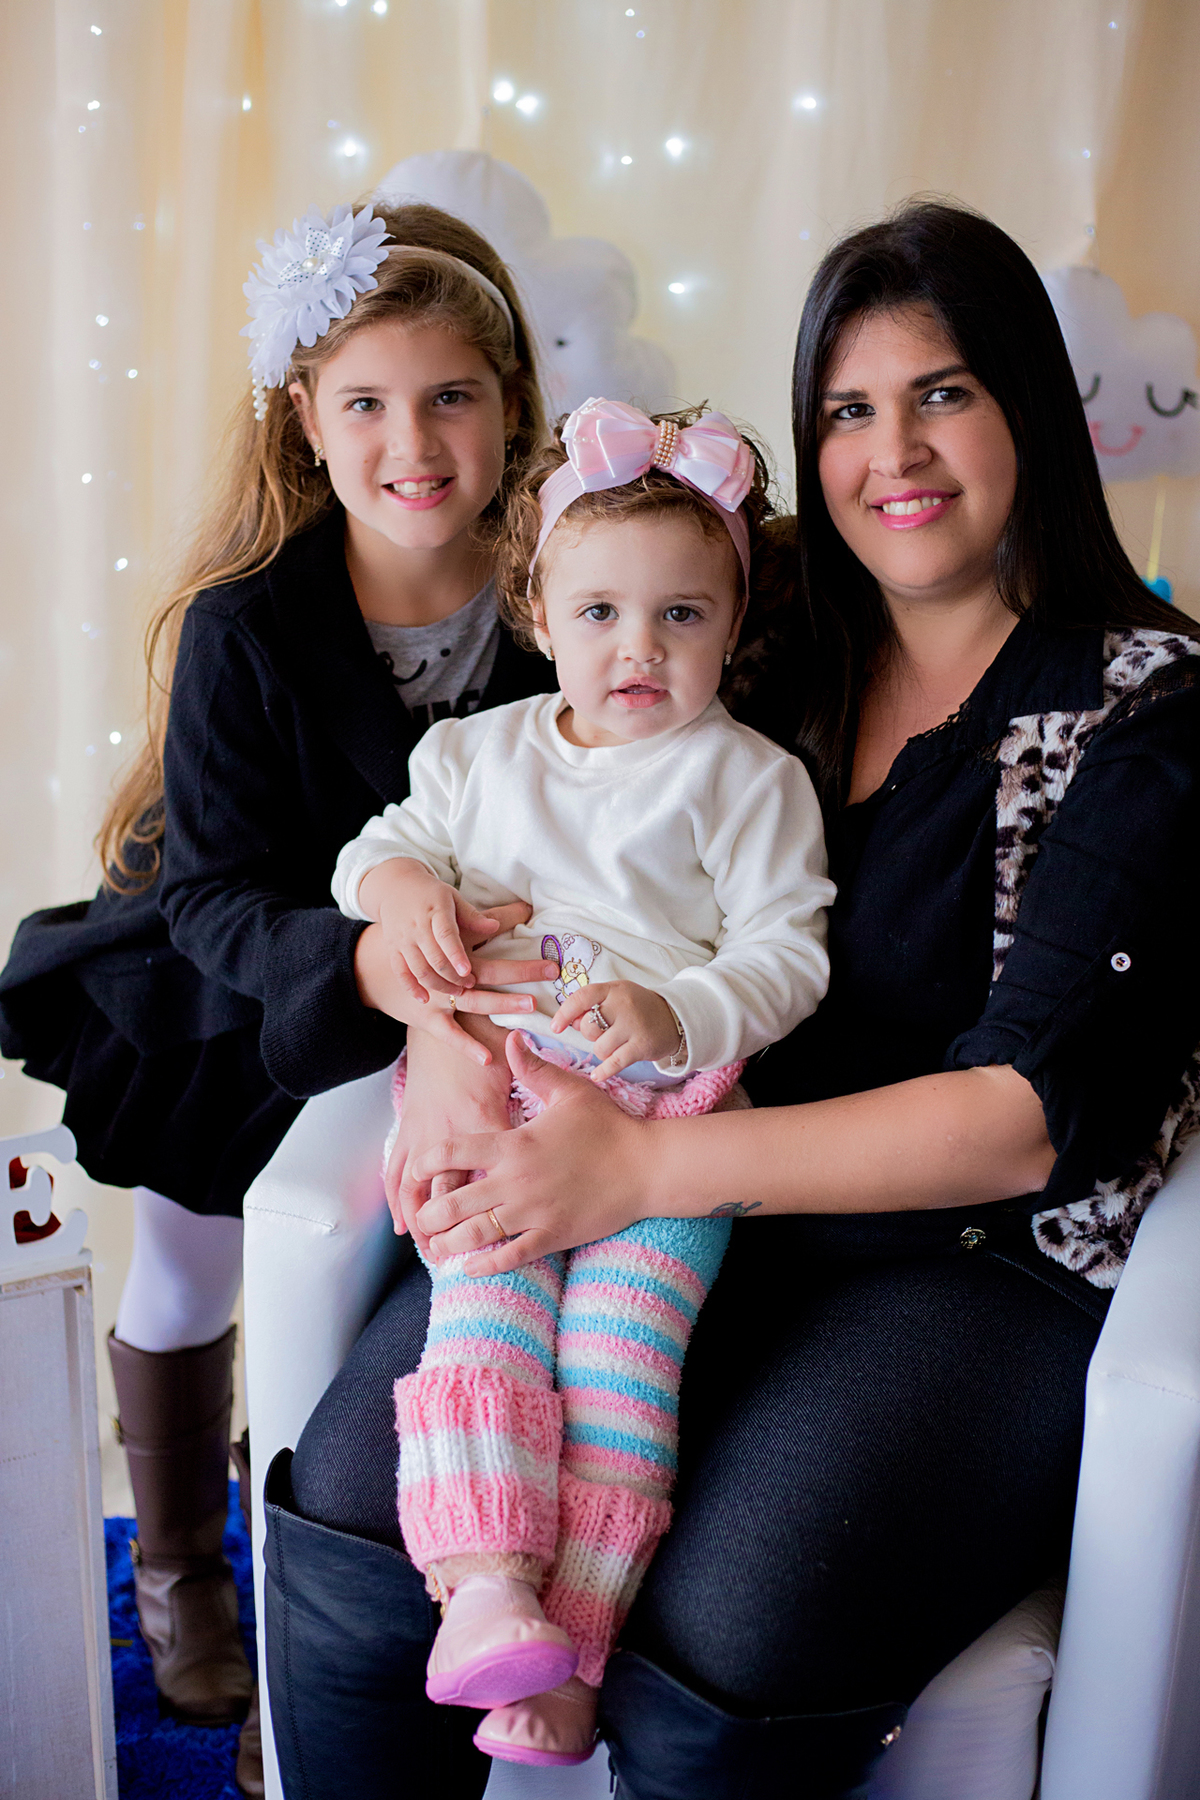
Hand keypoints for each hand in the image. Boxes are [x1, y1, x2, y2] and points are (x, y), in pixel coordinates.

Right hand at [355, 901, 557, 1063]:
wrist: (370, 961)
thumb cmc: (416, 940)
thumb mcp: (447, 918)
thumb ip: (483, 917)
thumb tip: (523, 909)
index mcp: (451, 940)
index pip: (488, 936)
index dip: (512, 935)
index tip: (541, 941)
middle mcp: (445, 968)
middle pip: (486, 970)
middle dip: (519, 972)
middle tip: (549, 970)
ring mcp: (435, 994)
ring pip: (471, 1001)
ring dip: (501, 1004)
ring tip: (529, 1006)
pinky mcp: (426, 1015)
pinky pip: (449, 1034)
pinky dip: (466, 1046)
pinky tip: (488, 1059)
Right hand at [361, 859, 521, 1002]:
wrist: (394, 888)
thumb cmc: (431, 894)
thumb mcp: (453, 898)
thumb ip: (472, 916)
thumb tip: (495, 926)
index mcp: (435, 911)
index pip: (445, 935)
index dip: (456, 955)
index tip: (468, 972)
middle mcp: (416, 927)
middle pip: (433, 958)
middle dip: (452, 976)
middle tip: (470, 984)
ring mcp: (403, 940)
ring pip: (419, 969)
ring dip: (437, 984)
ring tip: (456, 992)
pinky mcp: (394, 950)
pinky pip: (401, 972)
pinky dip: (411, 988)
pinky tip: (424, 999)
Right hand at [385, 1017, 517, 1247]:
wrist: (442, 1011)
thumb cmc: (481, 1035)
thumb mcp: (516, 1058)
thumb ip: (538, 1073)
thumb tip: (569, 1098)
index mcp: (482, 1115)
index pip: (488, 1166)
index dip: (496, 1200)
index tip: (507, 1230)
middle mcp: (450, 1128)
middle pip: (450, 1187)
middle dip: (454, 1224)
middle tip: (461, 1254)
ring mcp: (425, 1129)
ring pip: (417, 1184)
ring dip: (421, 1219)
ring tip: (428, 1249)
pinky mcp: (410, 1127)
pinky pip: (399, 1169)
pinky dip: (399, 1197)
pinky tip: (403, 1222)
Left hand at [408, 1031, 649, 1274]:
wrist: (647, 1166)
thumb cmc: (609, 1126)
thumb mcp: (570, 1090)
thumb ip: (534, 1068)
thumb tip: (510, 1038)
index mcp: (514, 1145)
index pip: (454, 1152)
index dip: (426, 1163)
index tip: (417, 1169)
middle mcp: (516, 1181)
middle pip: (454, 1202)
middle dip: (429, 1213)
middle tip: (421, 1217)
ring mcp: (533, 1213)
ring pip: (475, 1235)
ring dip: (448, 1243)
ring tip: (435, 1246)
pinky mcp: (553, 1236)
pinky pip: (510, 1258)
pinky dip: (485, 1266)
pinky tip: (469, 1268)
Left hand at [551, 980, 679, 1082]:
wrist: (675, 1018)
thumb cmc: (638, 1008)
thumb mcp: (616, 997)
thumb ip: (592, 1006)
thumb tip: (569, 1022)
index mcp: (614, 989)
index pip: (582, 997)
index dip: (565, 1013)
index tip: (556, 1027)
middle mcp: (624, 1004)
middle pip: (589, 1027)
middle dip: (590, 1036)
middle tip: (604, 1033)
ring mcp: (634, 1025)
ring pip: (600, 1047)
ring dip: (602, 1051)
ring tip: (615, 1045)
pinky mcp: (642, 1045)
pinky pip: (614, 1062)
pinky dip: (604, 1071)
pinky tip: (598, 1075)